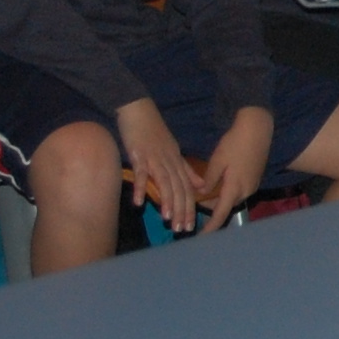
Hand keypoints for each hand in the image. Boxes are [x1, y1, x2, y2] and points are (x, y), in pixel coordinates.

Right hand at [115, 97, 198, 233]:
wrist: (138, 109)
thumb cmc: (153, 131)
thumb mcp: (173, 150)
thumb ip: (185, 169)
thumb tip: (199, 186)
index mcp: (177, 161)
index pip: (186, 188)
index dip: (190, 206)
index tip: (191, 225)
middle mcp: (169, 161)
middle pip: (178, 188)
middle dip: (181, 209)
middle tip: (181, 229)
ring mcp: (154, 158)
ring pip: (164, 182)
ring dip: (166, 201)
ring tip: (167, 218)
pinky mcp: (139, 154)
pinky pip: (141, 172)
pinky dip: (141, 186)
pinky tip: (139, 201)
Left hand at [198, 107, 275, 231]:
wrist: (258, 128)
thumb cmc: (235, 143)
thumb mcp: (217, 161)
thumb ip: (209, 180)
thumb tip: (203, 193)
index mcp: (234, 188)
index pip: (221, 213)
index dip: (211, 226)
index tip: (201, 237)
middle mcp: (246, 190)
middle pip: (227, 206)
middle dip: (213, 210)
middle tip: (196, 208)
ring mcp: (253, 184)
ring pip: (233, 197)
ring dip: (220, 198)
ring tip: (205, 195)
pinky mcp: (255, 177)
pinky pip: (239, 190)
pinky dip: (228, 190)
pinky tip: (220, 183)